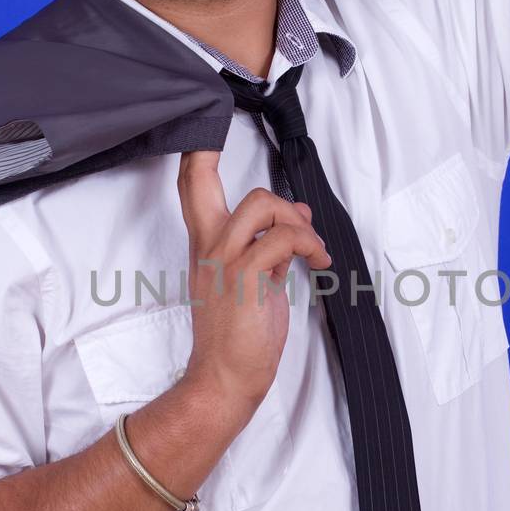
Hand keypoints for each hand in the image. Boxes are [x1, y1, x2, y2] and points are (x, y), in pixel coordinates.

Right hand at [176, 149, 332, 410]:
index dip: (198, 149)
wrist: (225, 380)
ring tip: (315, 253)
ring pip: (260, 203)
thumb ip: (273, 245)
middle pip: (209, 179)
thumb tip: (299, 213)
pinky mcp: (245, 278)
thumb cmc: (240, 338)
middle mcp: (209, 247)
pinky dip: (309, 245)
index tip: (212, 130)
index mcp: (206, 246)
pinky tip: (319, 265)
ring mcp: (223, 261)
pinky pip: (283, 239)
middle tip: (301, 223)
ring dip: (297, 221)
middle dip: (261, 185)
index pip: (190, 184)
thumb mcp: (258, 282)